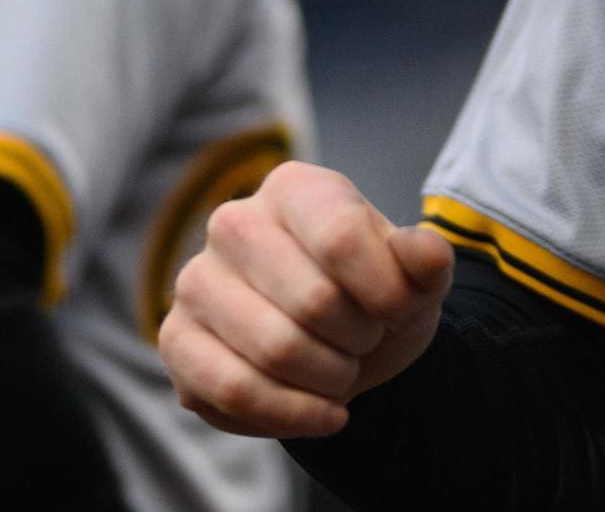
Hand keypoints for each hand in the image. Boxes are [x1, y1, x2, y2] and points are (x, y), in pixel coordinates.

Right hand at [159, 160, 455, 437]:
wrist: (336, 346)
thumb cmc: (371, 297)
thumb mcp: (415, 278)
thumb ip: (427, 261)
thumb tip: (423, 254)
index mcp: (293, 188)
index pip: (342, 237)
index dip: (388, 293)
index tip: (406, 315)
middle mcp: (233, 223)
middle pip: (313, 301)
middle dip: (360, 340)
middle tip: (365, 343)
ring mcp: (196, 281)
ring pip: (275, 350)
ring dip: (330, 380)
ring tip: (343, 374)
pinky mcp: (176, 340)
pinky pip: (233, 390)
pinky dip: (293, 415)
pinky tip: (324, 414)